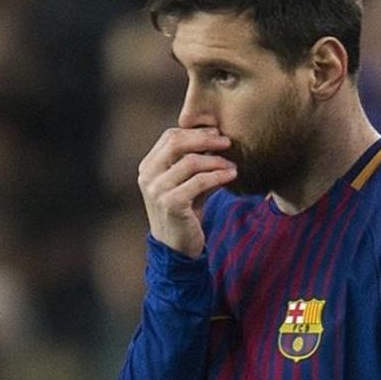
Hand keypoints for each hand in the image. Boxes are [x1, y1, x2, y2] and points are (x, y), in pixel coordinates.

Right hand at [137, 127, 236, 257]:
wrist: (175, 247)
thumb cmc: (184, 211)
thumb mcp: (187, 182)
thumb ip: (196, 162)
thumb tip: (219, 138)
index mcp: (148, 166)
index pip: (170, 136)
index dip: (196, 132)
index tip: (218, 133)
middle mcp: (148, 176)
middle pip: (177, 142)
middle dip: (205, 139)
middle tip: (227, 142)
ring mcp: (157, 190)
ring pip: (191, 161)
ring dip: (216, 160)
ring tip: (232, 164)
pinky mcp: (171, 204)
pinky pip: (199, 181)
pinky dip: (218, 176)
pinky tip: (232, 175)